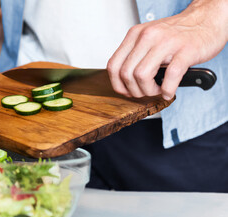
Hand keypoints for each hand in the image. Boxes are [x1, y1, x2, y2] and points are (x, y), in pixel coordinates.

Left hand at [107, 0, 227, 99]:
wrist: (205, 21)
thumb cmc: (177, 35)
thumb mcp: (148, 39)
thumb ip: (134, 56)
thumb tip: (123, 83)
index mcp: (135, 34)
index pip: (113, 65)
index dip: (117, 84)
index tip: (126, 90)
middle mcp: (148, 36)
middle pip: (126, 73)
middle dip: (134, 90)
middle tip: (146, 91)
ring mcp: (167, 42)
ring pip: (142, 76)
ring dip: (148, 90)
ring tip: (157, 90)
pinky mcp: (186, 51)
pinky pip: (170, 76)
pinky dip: (167, 90)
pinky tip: (169, 91)